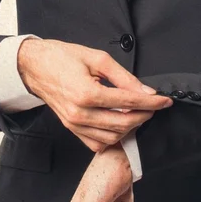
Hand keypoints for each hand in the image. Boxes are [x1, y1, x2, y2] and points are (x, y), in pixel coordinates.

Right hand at [17, 38, 172, 151]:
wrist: (35, 66)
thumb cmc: (62, 58)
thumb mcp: (97, 58)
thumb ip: (124, 77)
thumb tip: (145, 90)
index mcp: (87, 93)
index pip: (129, 102)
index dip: (152, 102)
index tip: (165, 101)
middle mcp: (80, 113)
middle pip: (124, 123)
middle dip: (145, 115)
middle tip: (153, 106)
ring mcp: (75, 124)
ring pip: (113, 136)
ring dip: (130, 127)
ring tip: (137, 112)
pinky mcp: (72, 129)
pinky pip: (97, 143)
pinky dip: (113, 136)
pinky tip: (119, 123)